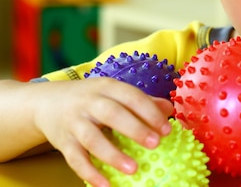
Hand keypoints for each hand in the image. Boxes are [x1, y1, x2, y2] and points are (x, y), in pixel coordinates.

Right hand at [32, 78, 172, 186]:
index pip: (131, 96)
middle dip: (135, 129)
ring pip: (92, 139)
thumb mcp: (114, 92)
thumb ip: (141, 101)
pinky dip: (90, 173)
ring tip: (133, 169)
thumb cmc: (91, 98)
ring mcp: (74, 123)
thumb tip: (168, 110)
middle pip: (111, 114)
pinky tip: (105, 185)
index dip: (150, 112)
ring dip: (113, 154)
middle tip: (155, 144)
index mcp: (107, 87)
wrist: (47, 102)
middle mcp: (89, 103)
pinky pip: (75, 159)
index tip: (166, 129)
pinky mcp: (62, 142)